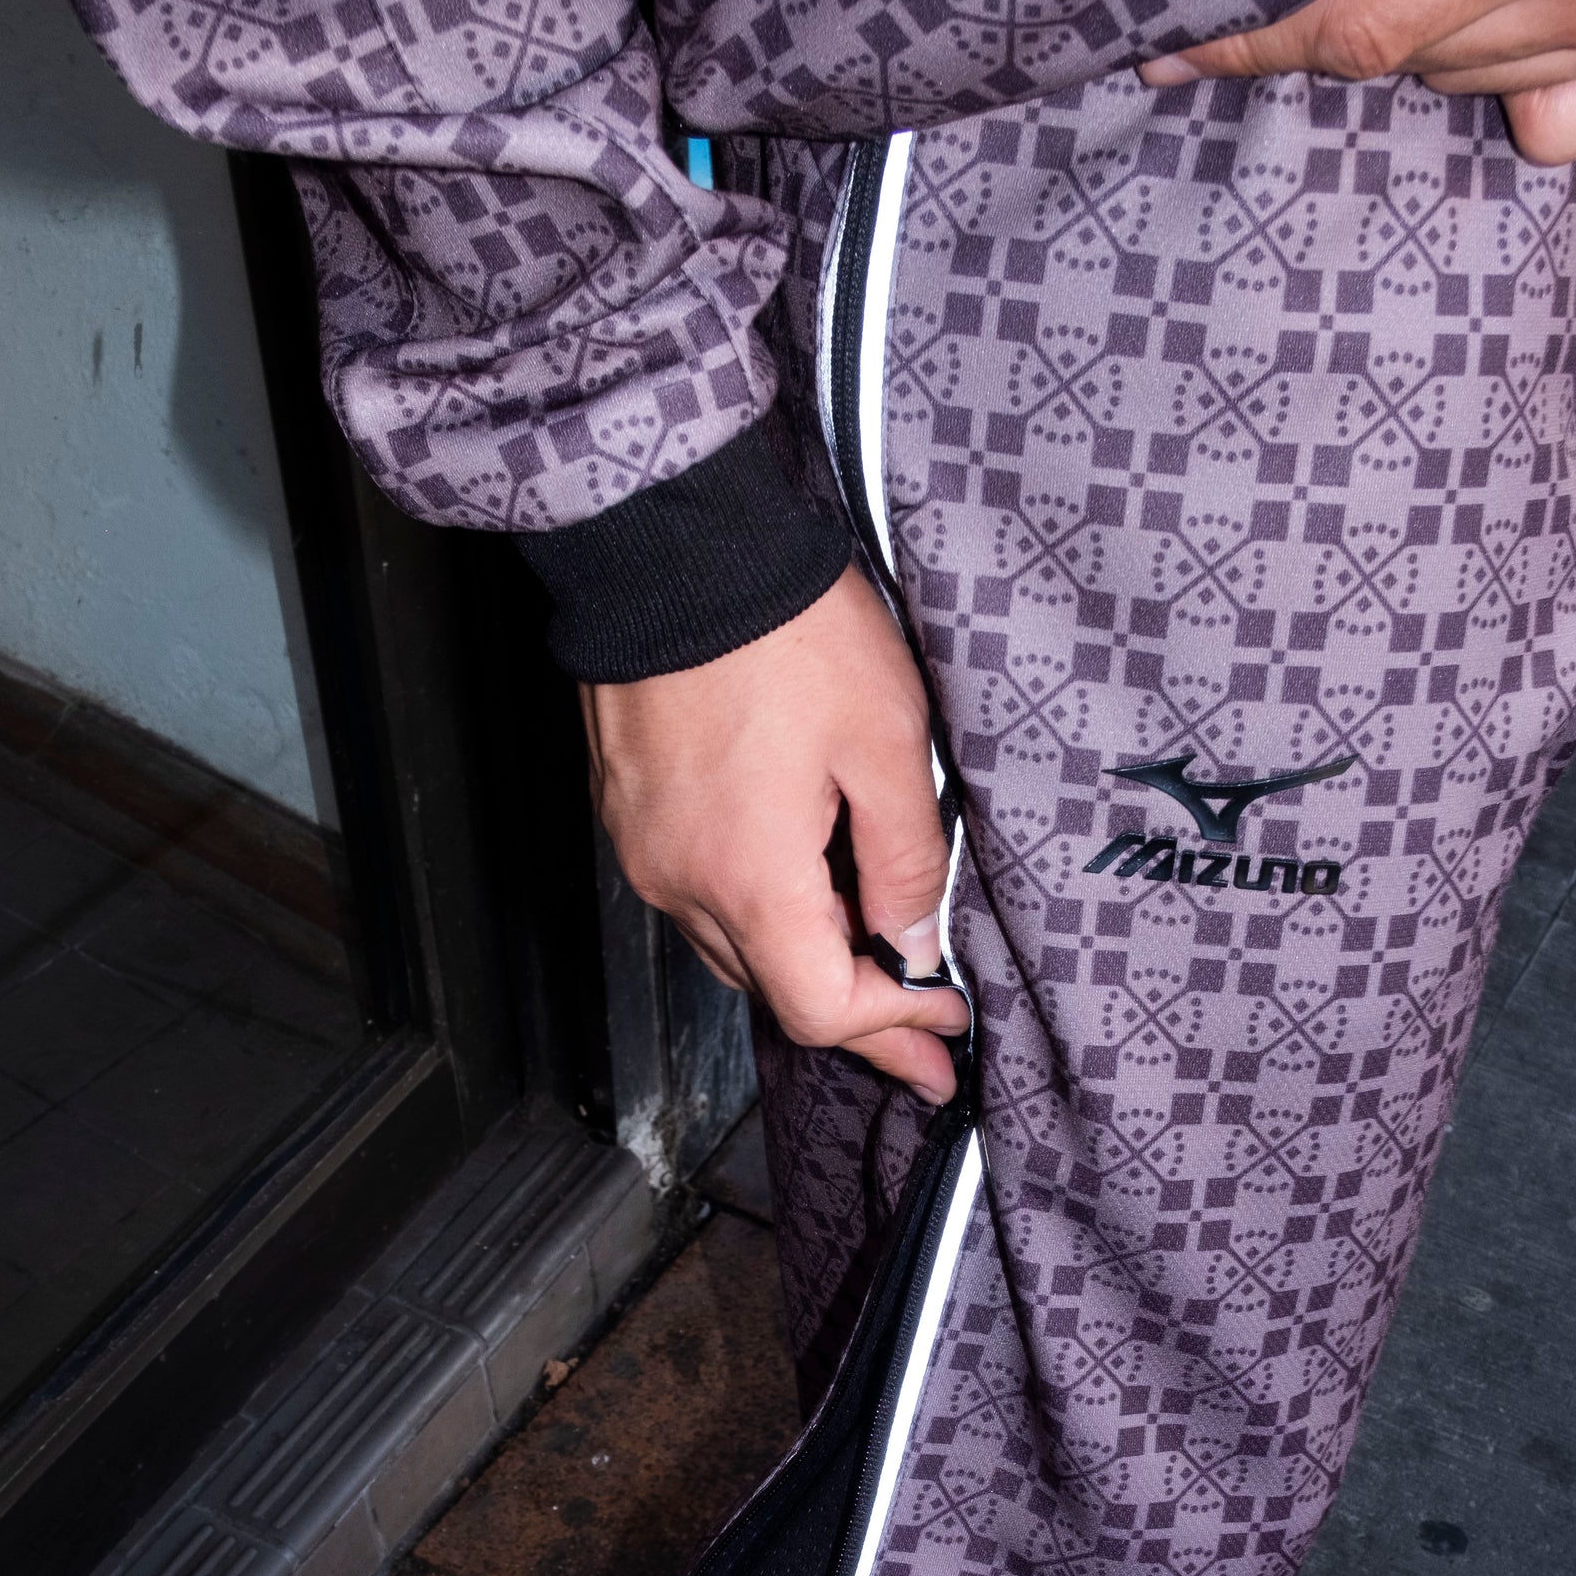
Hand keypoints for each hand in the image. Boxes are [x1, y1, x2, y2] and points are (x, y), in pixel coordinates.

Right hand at [580, 566, 970, 1106]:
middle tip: (924, 1032)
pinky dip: (759, 910)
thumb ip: (908, 860)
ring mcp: (647, 852)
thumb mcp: (887, 743)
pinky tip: (806, 888)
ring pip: (735, 948)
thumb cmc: (781, 630)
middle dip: (858, 1013)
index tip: (944, 1021)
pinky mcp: (631, 815)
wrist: (672, 544)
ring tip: (875, 962)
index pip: (821, 1009)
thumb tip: (913, 938)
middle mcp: (682, 884)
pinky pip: (701, 895)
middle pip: (775, 989)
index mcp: (750, 881)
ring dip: (806, 962)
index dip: (892, 1028)